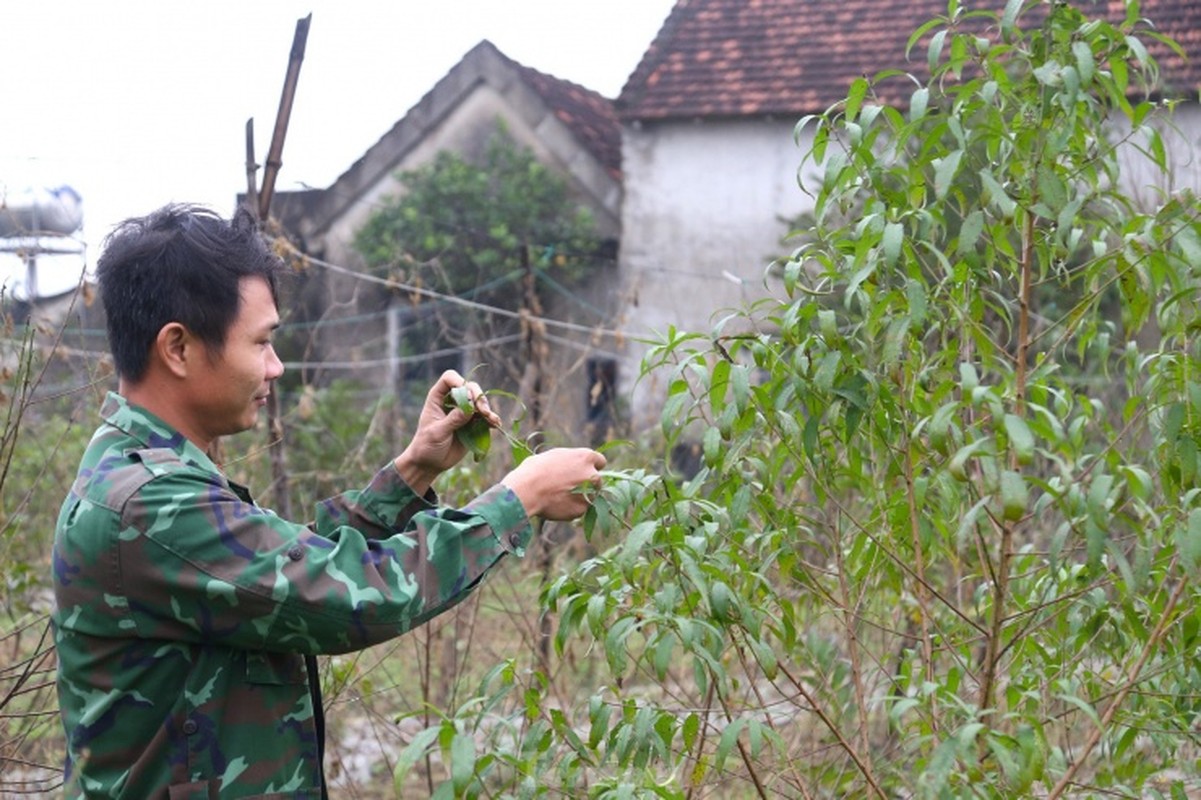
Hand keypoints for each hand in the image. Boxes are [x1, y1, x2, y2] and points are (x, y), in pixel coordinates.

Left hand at [393, 370, 498, 492]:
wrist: (430, 463)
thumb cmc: (426, 446)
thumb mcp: (437, 433)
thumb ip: (453, 419)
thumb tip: (471, 407)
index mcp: (438, 398)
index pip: (449, 378)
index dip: (460, 382)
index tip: (468, 396)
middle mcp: (452, 401)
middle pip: (469, 387)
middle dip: (478, 397)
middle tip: (483, 411)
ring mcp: (463, 412)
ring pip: (480, 402)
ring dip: (487, 409)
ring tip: (491, 420)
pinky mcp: (472, 424)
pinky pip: (485, 417)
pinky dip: (491, 420)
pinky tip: (496, 425)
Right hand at [502, 448, 606, 520]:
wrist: (527, 490)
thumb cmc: (535, 470)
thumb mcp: (554, 457)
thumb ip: (569, 462)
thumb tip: (570, 466)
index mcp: (586, 457)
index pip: (600, 461)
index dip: (591, 467)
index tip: (583, 471)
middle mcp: (592, 475)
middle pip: (596, 481)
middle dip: (586, 484)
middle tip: (568, 487)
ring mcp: (589, 494)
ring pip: (589, 497)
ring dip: (579, 497)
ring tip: (558, 497)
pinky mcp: (581, 510)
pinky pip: (579, 510)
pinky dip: (570, 509)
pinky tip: (556, 505)